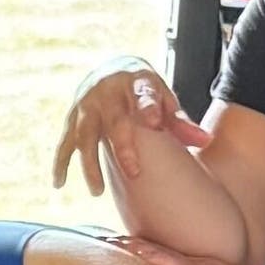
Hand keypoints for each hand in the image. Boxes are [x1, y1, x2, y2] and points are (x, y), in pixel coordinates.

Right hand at [52, 61, 210, 195]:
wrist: (111, 72)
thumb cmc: (145, 93)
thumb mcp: (164, 99)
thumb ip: (181, 122)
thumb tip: (206, 141)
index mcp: (136, 83)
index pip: (144, 94)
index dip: (149, 107)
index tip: (155, 122)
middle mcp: (107, 92)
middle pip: (114, 121)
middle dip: (123, 146)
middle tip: (134, 173)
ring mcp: (86, 106)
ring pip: (85, 136)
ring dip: (89, 163)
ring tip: (97, 192)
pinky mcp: (72, 119)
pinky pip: (65, 143)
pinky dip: (60, 163)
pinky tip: (59, 184)